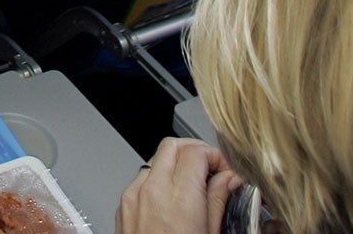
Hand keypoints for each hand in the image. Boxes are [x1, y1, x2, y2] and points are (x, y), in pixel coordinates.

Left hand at [117, 138, 238, 233]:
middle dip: (195, 152)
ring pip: (155, 160)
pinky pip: (141, 180)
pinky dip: (158, 182)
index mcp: (179, 198)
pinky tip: (172, 203)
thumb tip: (230, 181)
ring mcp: (133, 197)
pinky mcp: (122, 207)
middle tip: (211, 171)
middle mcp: (151, 192)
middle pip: (173, 146)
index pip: (196, 151)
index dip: (215, 156)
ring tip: (193, 189)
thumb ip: (219, 202)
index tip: (226, 170)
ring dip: (175, 167)